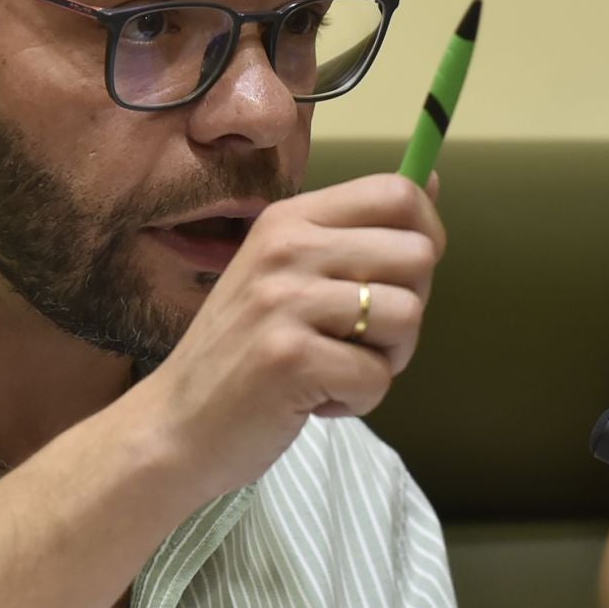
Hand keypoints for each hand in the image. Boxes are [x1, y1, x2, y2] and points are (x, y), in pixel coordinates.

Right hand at [135, 171, 445, 503]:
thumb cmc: (242, 353)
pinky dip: (358, 400)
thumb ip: (357, 232)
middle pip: (417, 255)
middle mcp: (286, 248)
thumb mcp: (288, 274)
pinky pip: (379, 377)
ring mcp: (285, 302)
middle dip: (409, 307)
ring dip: (385, 359)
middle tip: (359, 338)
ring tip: (334, 369)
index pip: (397, 192)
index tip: (405, 276)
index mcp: (289, 219)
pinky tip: (314, 399)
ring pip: (407, 316)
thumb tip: (433, 182)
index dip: (426, 234)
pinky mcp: (291, 359)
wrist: (174, 425)